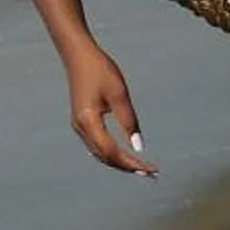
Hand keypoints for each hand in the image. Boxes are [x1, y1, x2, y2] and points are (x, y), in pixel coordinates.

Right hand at [66, 46, 155, 175]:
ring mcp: (78, 125)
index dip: (131, 163)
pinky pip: (96, 145)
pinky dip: (111, 154)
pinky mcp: (80, 121)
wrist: (78, 55)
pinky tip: (124, 155)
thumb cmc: (100, 70)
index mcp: (89, 121)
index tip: (150, 169)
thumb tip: (138, 147)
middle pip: (105, 157)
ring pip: (100, 154)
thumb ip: (129, 121)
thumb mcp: (119, 94)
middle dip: (128, 167)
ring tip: (140, 168)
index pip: (112, 152)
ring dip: (120, 162)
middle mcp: (80, 128)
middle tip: (150, 173)